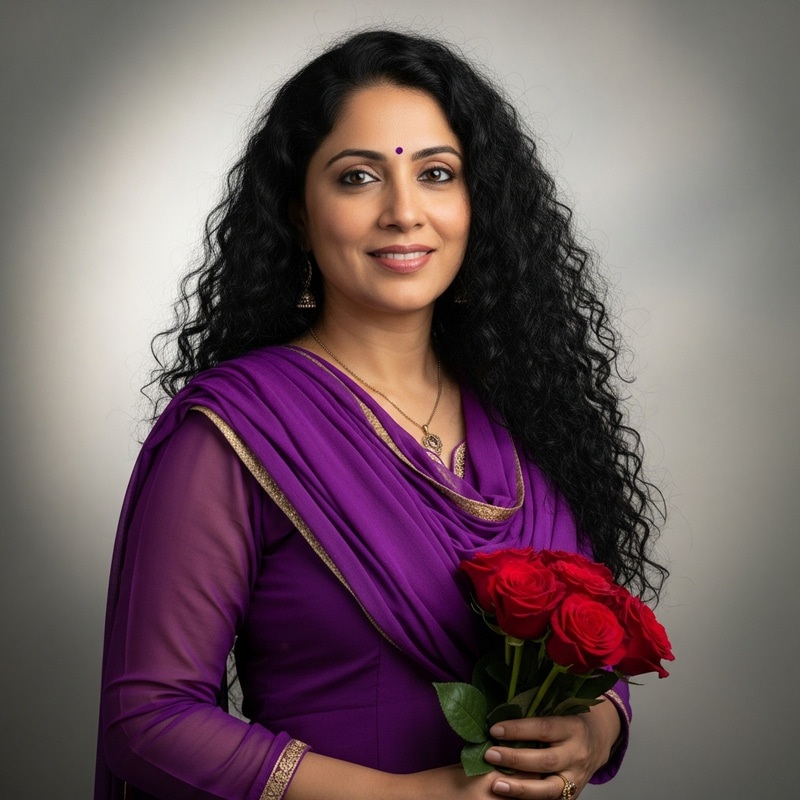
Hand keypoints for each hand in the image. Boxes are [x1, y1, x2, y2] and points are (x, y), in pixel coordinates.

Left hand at [481, 699, 620, 798]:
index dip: (518, 729)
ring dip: (520, 788)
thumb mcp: (558, 710)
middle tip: (490, 754)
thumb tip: (497, 715)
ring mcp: (576, 778)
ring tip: (496, 784)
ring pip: (549, 788)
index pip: (544, 728)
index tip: (494, 730)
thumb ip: (535, 713)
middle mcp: (577, 754)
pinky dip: (529, 799)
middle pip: (546, 760)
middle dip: (515, 759)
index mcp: (573, 728)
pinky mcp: (573, 795)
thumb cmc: (568, 722)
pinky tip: (509, 797)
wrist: (597, 742)